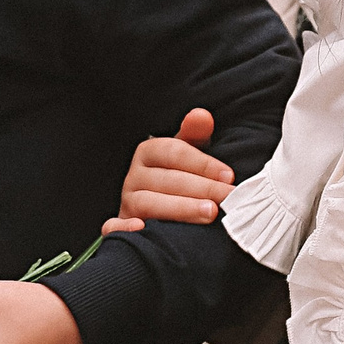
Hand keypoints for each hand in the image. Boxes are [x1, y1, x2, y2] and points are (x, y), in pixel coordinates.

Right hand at [101, 108, 234, 233]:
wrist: (157, 212)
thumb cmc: (178, 180)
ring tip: (210, 212)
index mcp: (147, 153)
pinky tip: (142, 228)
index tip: (229, 176)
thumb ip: (195, 134)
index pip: (174, 152)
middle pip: (167, 179)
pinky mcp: (120, 227)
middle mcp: (133, 176)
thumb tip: (202, 115)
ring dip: (181, 208)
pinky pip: (113, 227)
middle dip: (202, 187)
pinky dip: (124, 228)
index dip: (203, 163)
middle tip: (228, 197)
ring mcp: (126, 203)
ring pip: (149, 203)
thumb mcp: (187, 154)